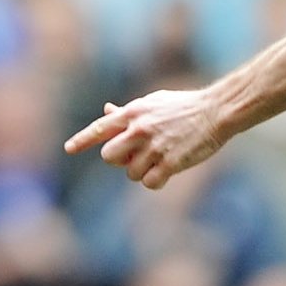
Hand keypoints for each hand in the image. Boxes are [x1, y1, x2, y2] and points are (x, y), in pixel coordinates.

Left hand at [64, 89, 228, 190]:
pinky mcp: (170, 163)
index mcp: (133, 112)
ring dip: (142, 171)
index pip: (100, 128)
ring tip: (161, 158)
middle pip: (109, 157)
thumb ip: (128, 112)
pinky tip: (168, 170)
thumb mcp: (153, 103)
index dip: (82, 140)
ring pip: (131, 173)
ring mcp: (154, 147)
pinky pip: (150, 183)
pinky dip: (156, 181)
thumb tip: (106, 111)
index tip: (69, 148)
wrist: (216, 111)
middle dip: (120, 161)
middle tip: (136, 156)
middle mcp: (139, 129)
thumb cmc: (184, 106)